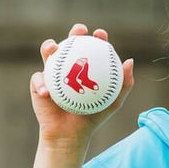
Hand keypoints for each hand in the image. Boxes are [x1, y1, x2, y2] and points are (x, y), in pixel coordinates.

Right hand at [30, 24, 133, 146]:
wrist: (70, 134)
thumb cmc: (92, 117)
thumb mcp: (112, 102)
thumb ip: (124, 83)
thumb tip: (130, 61)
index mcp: (85, 66)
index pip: (92, 47)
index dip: (96, 37)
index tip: (101, 35)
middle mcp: (68, 65)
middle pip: (70, 42)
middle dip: (75, 32)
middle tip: (80, 32)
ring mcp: (52, 72)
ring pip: (48, 53)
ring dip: (49, 46)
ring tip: (54, 49)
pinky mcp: (38, 83)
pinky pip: (39, 79)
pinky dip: (42, 84)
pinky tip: (47, 92)